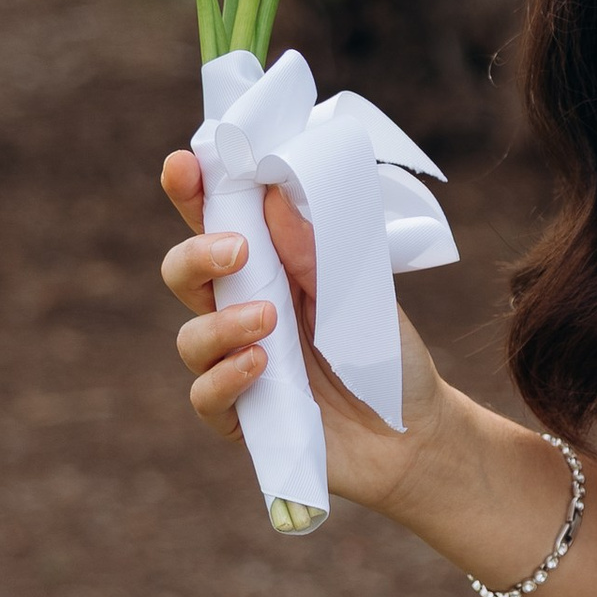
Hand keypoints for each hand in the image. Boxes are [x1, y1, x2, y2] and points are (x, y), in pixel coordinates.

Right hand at [159, 149, 444, 512]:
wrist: (413, 431)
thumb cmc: (385, 352)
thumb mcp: (360, 290)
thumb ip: (317, 247)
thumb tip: (276, 190)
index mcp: (270, 269)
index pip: (219, 222)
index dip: (193, 192)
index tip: (183, 164)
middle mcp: (242, 311)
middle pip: (183, 274)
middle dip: (197, 254)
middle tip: (238, 250)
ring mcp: (235, 365)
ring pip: (190, 338)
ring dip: (221, 323)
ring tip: (269, 319)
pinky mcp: (240, 419)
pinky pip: (205, 396)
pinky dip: (225, 377)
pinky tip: (259, 366)